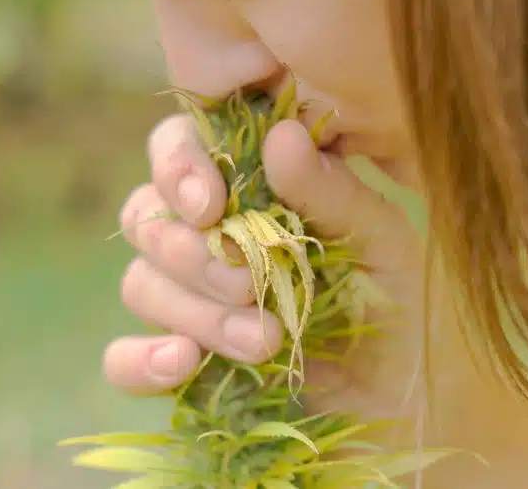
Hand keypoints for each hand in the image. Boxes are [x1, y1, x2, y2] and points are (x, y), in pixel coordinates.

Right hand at [102, 112, 423, 403]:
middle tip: (251, 285)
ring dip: (194, 312)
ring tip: (264, 343)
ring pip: (140, 284)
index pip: (179, 148)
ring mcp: (189, 300)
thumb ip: (331, 192)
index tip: (210, 206)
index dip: (178, 167)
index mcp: (249, 188)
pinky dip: (140, 360)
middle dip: (194, 255)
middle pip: (148, 220)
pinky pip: (122, 358)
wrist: (406, 393)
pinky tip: (183, 364)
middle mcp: (207, 236)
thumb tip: (281, 135)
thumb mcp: (381, 242)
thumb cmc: (395, 299)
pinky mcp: (182, 362)